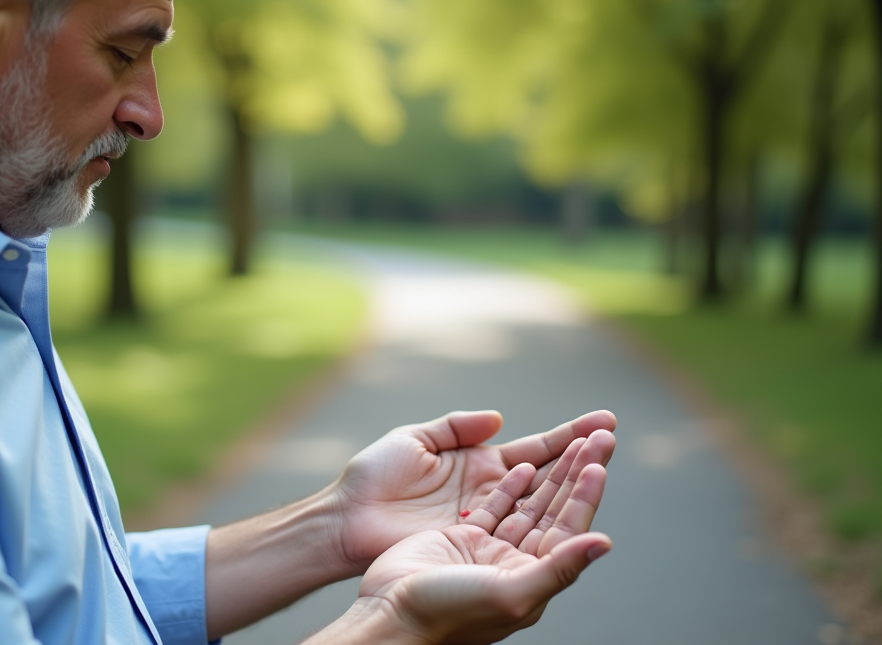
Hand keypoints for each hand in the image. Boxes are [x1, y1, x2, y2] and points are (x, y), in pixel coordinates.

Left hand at [329, 410, 615, 570]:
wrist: (347, 521)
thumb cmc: (372, 479)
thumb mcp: (413, 440)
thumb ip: (455, 428)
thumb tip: (498, 419)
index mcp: (477, 463)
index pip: (534, 448)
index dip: (568, 436)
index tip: (604, 422)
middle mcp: (491, 491)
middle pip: (548, 473)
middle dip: (582, 455)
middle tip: (615, 437)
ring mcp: (487, 519)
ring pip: (541, 500)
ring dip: (573, 483)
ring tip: (604, 462)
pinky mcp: (476, 543)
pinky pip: (518, 530)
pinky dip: (547, 521)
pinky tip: (573, 509)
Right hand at [353, 462, 610, 644]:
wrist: (391, 613)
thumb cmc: (447, 612)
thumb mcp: (511, 593)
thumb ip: (559, 568)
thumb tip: (604, 543)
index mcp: (533, 579)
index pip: (569, 528)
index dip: (586, 493)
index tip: (599, 460)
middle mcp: (516, 563)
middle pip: (554, 510)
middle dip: (576, 473)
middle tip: (600, 437)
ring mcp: (489, 550)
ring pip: (528, 504)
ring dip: (550, 474)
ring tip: (574, 444)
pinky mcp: (463, 538)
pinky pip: (494, 506)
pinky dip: (510, 486)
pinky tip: (524, 466)